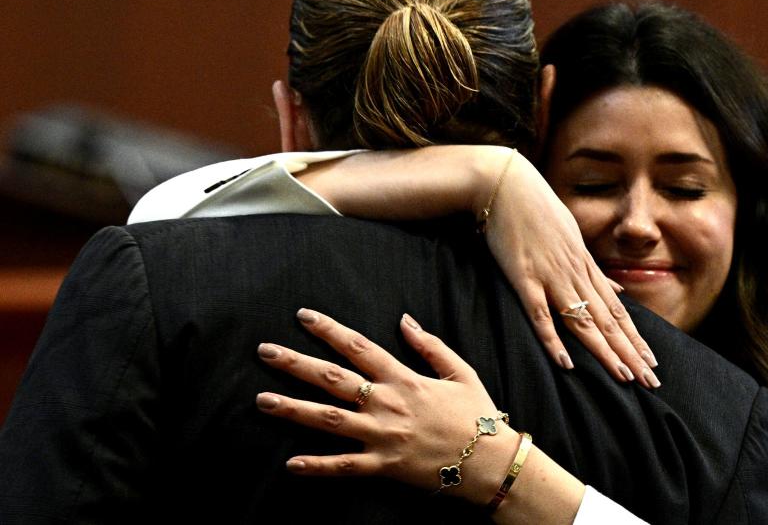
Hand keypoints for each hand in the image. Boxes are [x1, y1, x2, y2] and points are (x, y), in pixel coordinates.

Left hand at [255, 309, 518, 504]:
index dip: (328, 329)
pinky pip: (344, 466)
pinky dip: (317, 466)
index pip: (357, 346)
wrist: (490, 462)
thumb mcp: (460, 372)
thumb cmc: (477, 416)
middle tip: (265, 351)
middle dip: (295, 363)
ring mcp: (382, 435)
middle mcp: (386, 403)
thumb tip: (404, 320)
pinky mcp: (383, 466)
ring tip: (262, 401)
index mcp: (403, 378)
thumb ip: (430, 345)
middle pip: (332, 378)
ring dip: (293, 409)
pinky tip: (290, 463)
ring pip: (328, 419)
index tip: (303, 316)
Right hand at [478, 150, 659, 386]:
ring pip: (583, 321)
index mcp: (585, 266)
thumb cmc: (537, 210)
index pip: (617, 311)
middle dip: (630, 353)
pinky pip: (540, 314)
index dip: (635, 339)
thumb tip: (618, 291)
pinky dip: (553, 339)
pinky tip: (565, 362)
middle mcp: (575, 274)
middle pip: (607, 321)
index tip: (652, 363)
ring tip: (623, 377)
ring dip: (604, 351)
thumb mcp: (574, 237)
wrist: (506, 184)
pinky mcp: (524, 278)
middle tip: (651, 382)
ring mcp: (550, 276)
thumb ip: (594, 269)